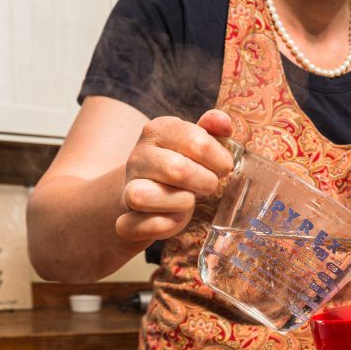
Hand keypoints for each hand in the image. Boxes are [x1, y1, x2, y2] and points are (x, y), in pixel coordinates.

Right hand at [115, 109, 234, 241]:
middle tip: (208, 185)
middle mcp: (139, 156)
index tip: (222, 167)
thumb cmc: (181, 163)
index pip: (198, 141)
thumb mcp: (196, 142)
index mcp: (159, 131)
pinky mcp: (127, 217)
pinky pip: (133, 226)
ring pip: (144, 196)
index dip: (219, 159)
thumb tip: (223, 123)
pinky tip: (173, 219)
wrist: (147, 189)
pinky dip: (158, 226)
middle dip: (204, 182)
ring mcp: (129, 186)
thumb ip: (212, 129)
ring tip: (189, 201)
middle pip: (177, 170)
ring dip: (180, 203)